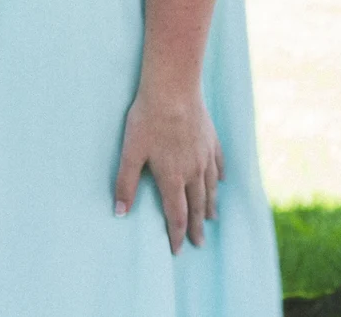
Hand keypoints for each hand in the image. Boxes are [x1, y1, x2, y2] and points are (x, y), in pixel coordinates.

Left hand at [114, 83, 222, 251]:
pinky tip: (220, 182)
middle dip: (195, 227)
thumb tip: (119, 212)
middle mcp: (193, 172)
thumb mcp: (130, 151)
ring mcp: (205, 157)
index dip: (176, 235)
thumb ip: (125, 183)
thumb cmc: (147, 119)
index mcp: (172, 177)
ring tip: (210, 219)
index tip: (176, 250)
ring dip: (209, 206)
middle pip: (196, 207)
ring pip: (210, 189)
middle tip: (198, 244)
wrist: (174, 90)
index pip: (176, 215)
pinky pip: (218, 165)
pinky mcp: (211, 141)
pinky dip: (218, 177)